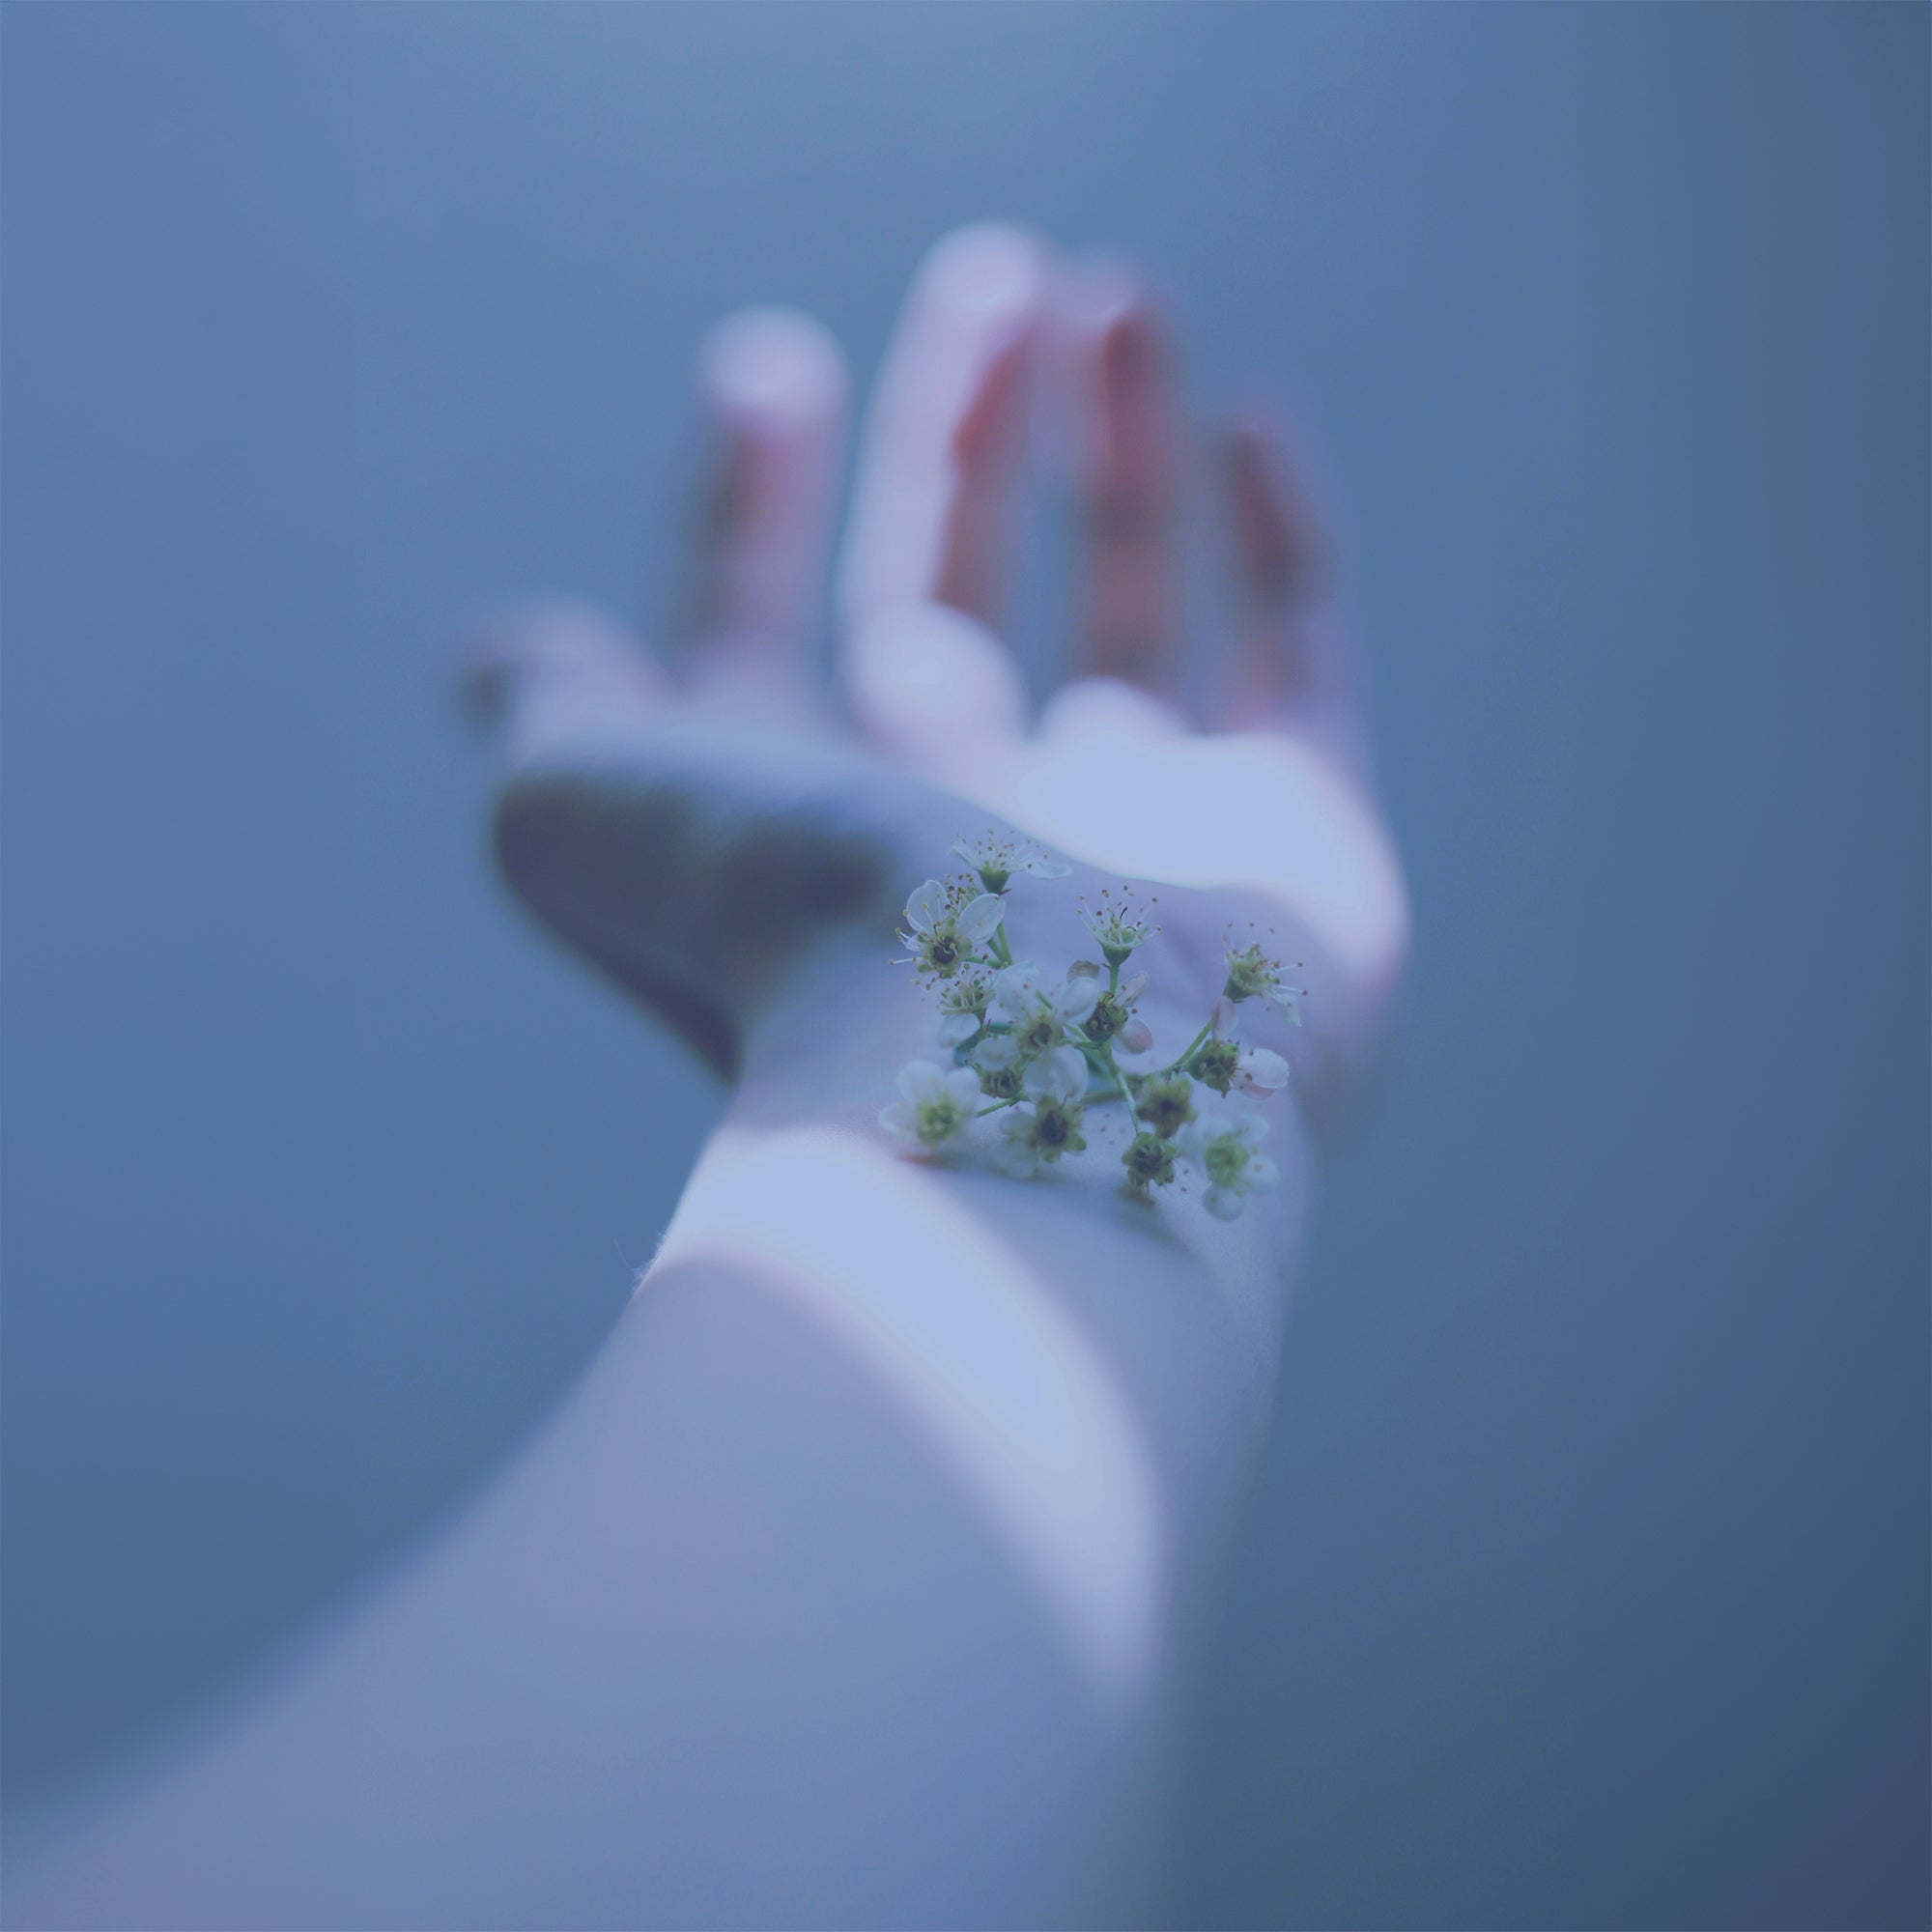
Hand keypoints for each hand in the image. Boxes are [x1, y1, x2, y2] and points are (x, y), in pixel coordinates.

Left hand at [464, 225, 1406, 1137]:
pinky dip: (1280, 539)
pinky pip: (1300, 657)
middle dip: (959, 435)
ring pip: (1127, 602)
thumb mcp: (589, 807)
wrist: (1023, 1068)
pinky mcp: (1301, 835)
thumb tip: (496, 654)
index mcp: (802, 830)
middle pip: (953, 597)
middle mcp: (968, 832)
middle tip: (989, 271)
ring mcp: (1145, 835)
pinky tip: (1250, 412)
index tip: (764, 367)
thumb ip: (557, 711)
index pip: (765, 636)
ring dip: (1115, 441)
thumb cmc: (784, 935)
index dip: (751, 506)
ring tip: (1112, 290)